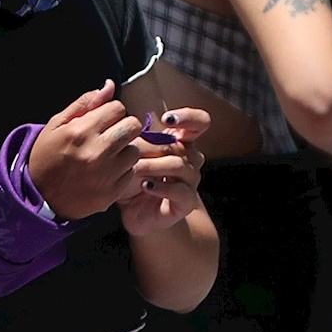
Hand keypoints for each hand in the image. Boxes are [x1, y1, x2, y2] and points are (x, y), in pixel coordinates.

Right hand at [29, 80, 143, 219]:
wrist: (38, 198)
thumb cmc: (46, 157)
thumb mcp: (56, 126)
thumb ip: (84, 104)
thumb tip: (110, 86)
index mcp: (80, 131)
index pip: (118, 108)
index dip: (110, 112)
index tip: (101, 121)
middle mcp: (96, 151)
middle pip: (133, 125)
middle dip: (122, 127)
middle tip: (108, 136)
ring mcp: (106, 173)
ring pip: (135, 149)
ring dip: (124, 150)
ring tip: (106, 156)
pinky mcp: (113, 191)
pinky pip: (132, 171)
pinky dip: (122, 170)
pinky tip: (105, 172)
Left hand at [119, 108, 209, 236]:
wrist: (137, 214)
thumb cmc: (133, 180)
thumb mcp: (131, 156)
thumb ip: (137, 140)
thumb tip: (134, 127)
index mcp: (182, 142)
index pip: (199, 122)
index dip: (188, 117)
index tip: (166, 119)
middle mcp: (191, 159)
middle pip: (183, 145)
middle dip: (155, 147)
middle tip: (132, 152)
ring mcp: (191, 181)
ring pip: (180, 166)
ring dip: (155, 165)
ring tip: (134, 170)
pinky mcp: (187, 201)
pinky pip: (179, 190)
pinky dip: (161, 187)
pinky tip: (146, 186)